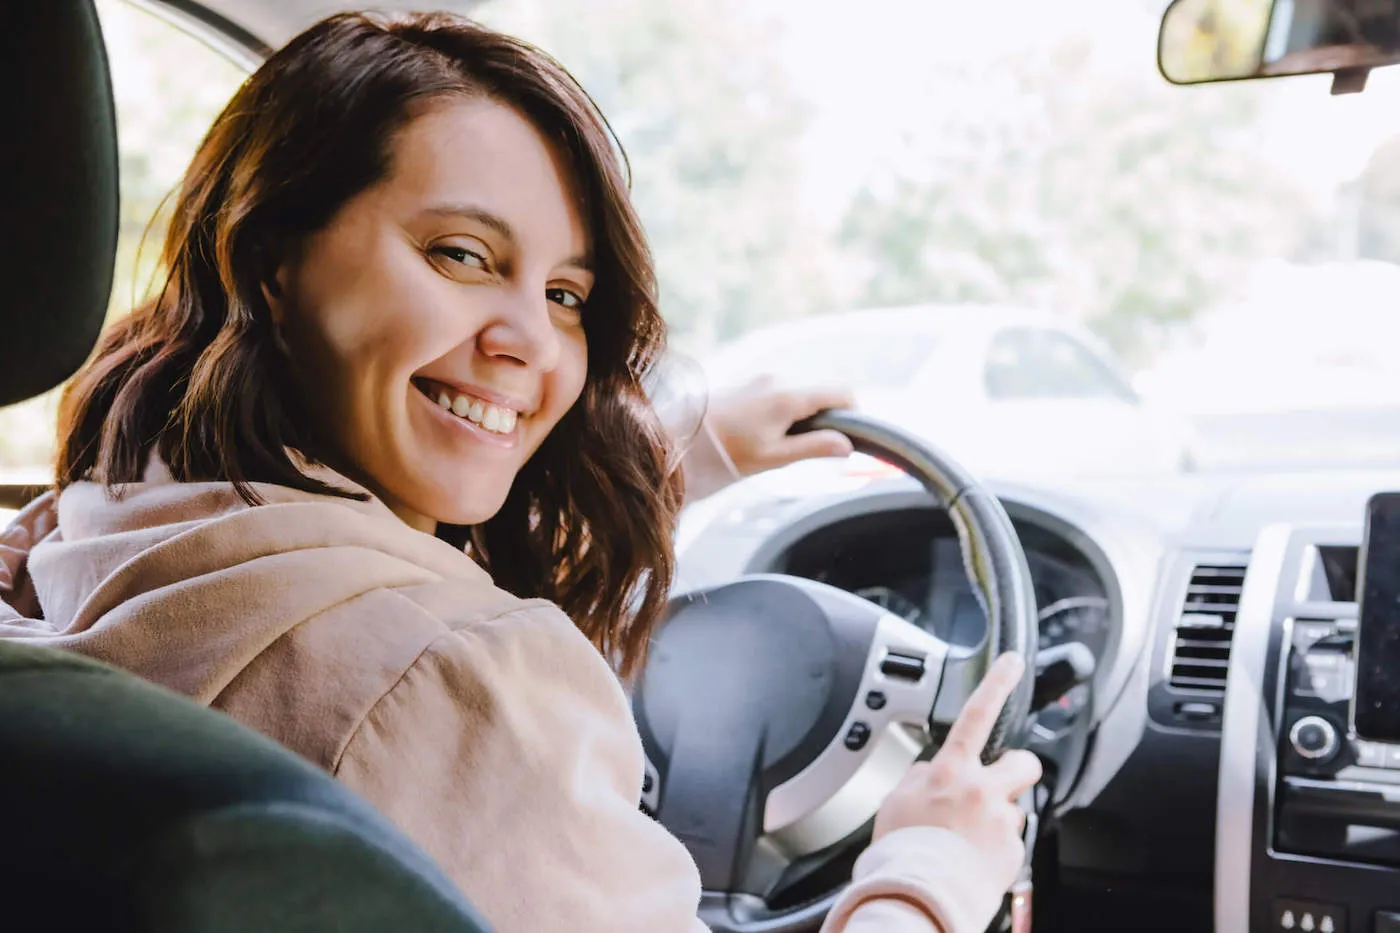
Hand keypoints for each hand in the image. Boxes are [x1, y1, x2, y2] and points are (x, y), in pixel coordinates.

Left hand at [706, 377, 854, 477]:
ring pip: (799, 393)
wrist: (682, 437)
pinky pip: (779, 392)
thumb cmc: (727, 451)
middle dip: (821, 418)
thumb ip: (813, 448)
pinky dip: (782, 410)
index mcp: (788, 397)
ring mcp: (763, 378)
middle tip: (803, 448)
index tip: (852, 432)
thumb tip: (847, 445)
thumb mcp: (774, 457)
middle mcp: (778, 379)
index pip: (840, 392)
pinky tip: (761, 432)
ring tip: (775, 442)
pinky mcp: (750, 382)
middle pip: (820, 393)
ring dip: (799, 415)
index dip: (853, 411)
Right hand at [873, 654, 1041, 891]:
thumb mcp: (895, 801)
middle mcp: (982, 791)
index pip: (977, 715)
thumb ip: (919, 777)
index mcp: (949, 772)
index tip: (1014, 662)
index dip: (997, 683)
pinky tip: (972, 858)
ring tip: (968, 839)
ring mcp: (1001, 822)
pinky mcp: (1014, 852)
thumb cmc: (901, 853)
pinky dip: (994, 848)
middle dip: (1016, 768)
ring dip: (997, 817)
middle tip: (997, 783)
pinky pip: (1010, 841)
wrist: (918, 898)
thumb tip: (931, 770)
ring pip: (1014, 807)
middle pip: (1024, 762)